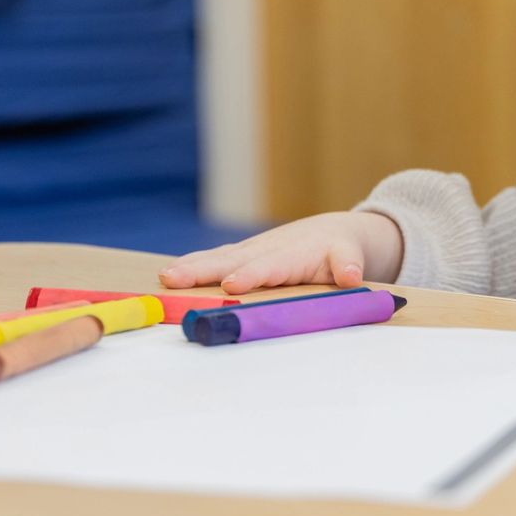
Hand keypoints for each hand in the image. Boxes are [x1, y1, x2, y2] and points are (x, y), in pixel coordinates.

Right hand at [158, 211, 403, 294]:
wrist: (333, 231)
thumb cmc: (340, 249)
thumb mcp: (350, 256)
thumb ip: (348, 265)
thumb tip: (350, 275)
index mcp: (293, 255)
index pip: (270, 267)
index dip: (252, 275)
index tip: (231, 284)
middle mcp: (267, 249)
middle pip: (233, 260)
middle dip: (204, 270)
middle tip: (175, 279)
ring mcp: (251, 250)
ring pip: (218, 257)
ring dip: (191, 267)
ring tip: (165, 278)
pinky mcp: (242, 254)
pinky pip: (215, 258)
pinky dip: (193, 265)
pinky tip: (170, 276)